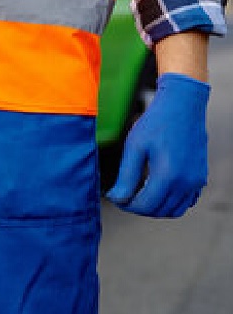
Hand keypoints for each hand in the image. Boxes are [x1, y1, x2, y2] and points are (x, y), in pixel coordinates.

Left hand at [106, 72, 209, 216]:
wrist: (183, 106)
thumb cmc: (157, 122)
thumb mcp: (135, 147)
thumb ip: (126, 176)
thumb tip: (117, 197)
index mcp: (168, 175)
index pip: (145, 205)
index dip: (127, 205)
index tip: (116, 198)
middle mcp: (186, 182)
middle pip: (160, 211)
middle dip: (139, 207)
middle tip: (124, 196)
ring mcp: (196, 181)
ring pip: (175, 210)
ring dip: (156, 208)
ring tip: (138, 194)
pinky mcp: (200, 177)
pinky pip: (186, 201)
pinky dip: (171, 202)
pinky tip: (156, 189)